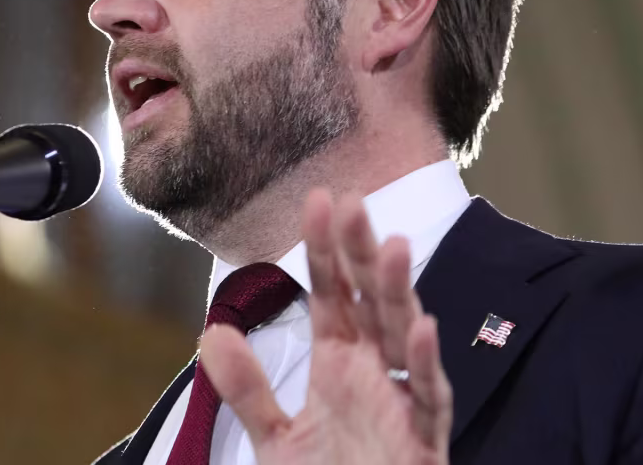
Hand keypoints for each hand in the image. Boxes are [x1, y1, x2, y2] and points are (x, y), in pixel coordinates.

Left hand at [199, 189, 451, 463]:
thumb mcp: (275, 441)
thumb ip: (248, 388)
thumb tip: (211, 331)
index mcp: (341, 366)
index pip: (334, 297)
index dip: (325, 252)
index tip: (317, 202)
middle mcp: (375, 375)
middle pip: (371, 303)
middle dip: (361, 255)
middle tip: (351, 204)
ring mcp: (401, 406)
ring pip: (406, 339)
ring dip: (399, 295)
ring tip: (391, 246)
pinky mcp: (424, 443)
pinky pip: (430, 401)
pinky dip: (429, 367)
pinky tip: (424, 331)